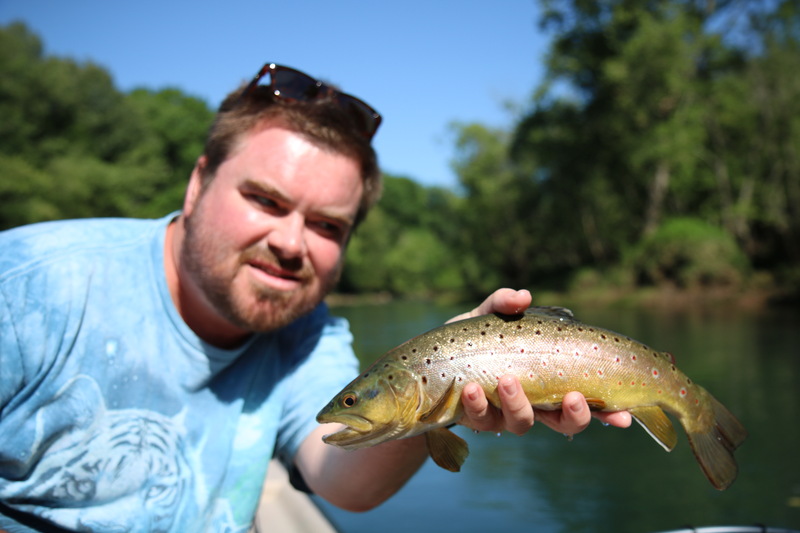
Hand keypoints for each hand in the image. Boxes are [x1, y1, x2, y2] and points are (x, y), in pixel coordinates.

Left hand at [450, 288, 631, 435]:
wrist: (429, 359)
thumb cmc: (470, 336)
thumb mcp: (489, 314)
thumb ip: (505, 303)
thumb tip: (524, 296)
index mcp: (548, 381)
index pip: (586, 400)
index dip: (608, 412)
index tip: (625, 415)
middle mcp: (533, 403)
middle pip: (564, 424)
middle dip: (573, 416)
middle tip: (573, 398)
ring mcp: (504, 414)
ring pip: (521, 423)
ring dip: (518, 403)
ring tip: (508, 381)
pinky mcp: (476, 418)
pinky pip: (480, 418)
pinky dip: (477, 403)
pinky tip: (471, 388)